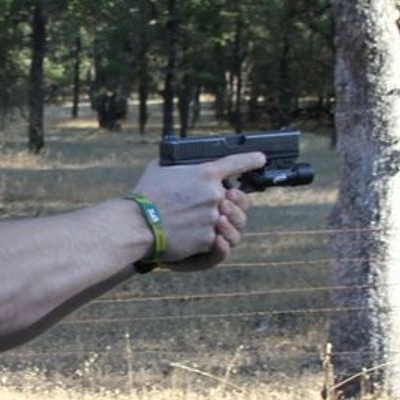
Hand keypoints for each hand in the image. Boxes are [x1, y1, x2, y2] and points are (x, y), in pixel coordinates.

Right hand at [130, 151, 263, 263]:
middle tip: (210, 208)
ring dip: (216, 223)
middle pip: (234, 199)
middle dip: (225, 204)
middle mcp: (215, 194)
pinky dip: (202, 240)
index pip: (236, 163)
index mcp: (205, 173)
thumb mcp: (159, 168)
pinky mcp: (209, 238)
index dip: (251, 160)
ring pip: (226, 221)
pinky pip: (215, 239)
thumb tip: (177, 165)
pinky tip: (188, 238)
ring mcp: (214, 217)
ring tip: (201, 225)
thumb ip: (176, 166)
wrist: (138, 224)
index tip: (261, 159)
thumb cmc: (145, 195)